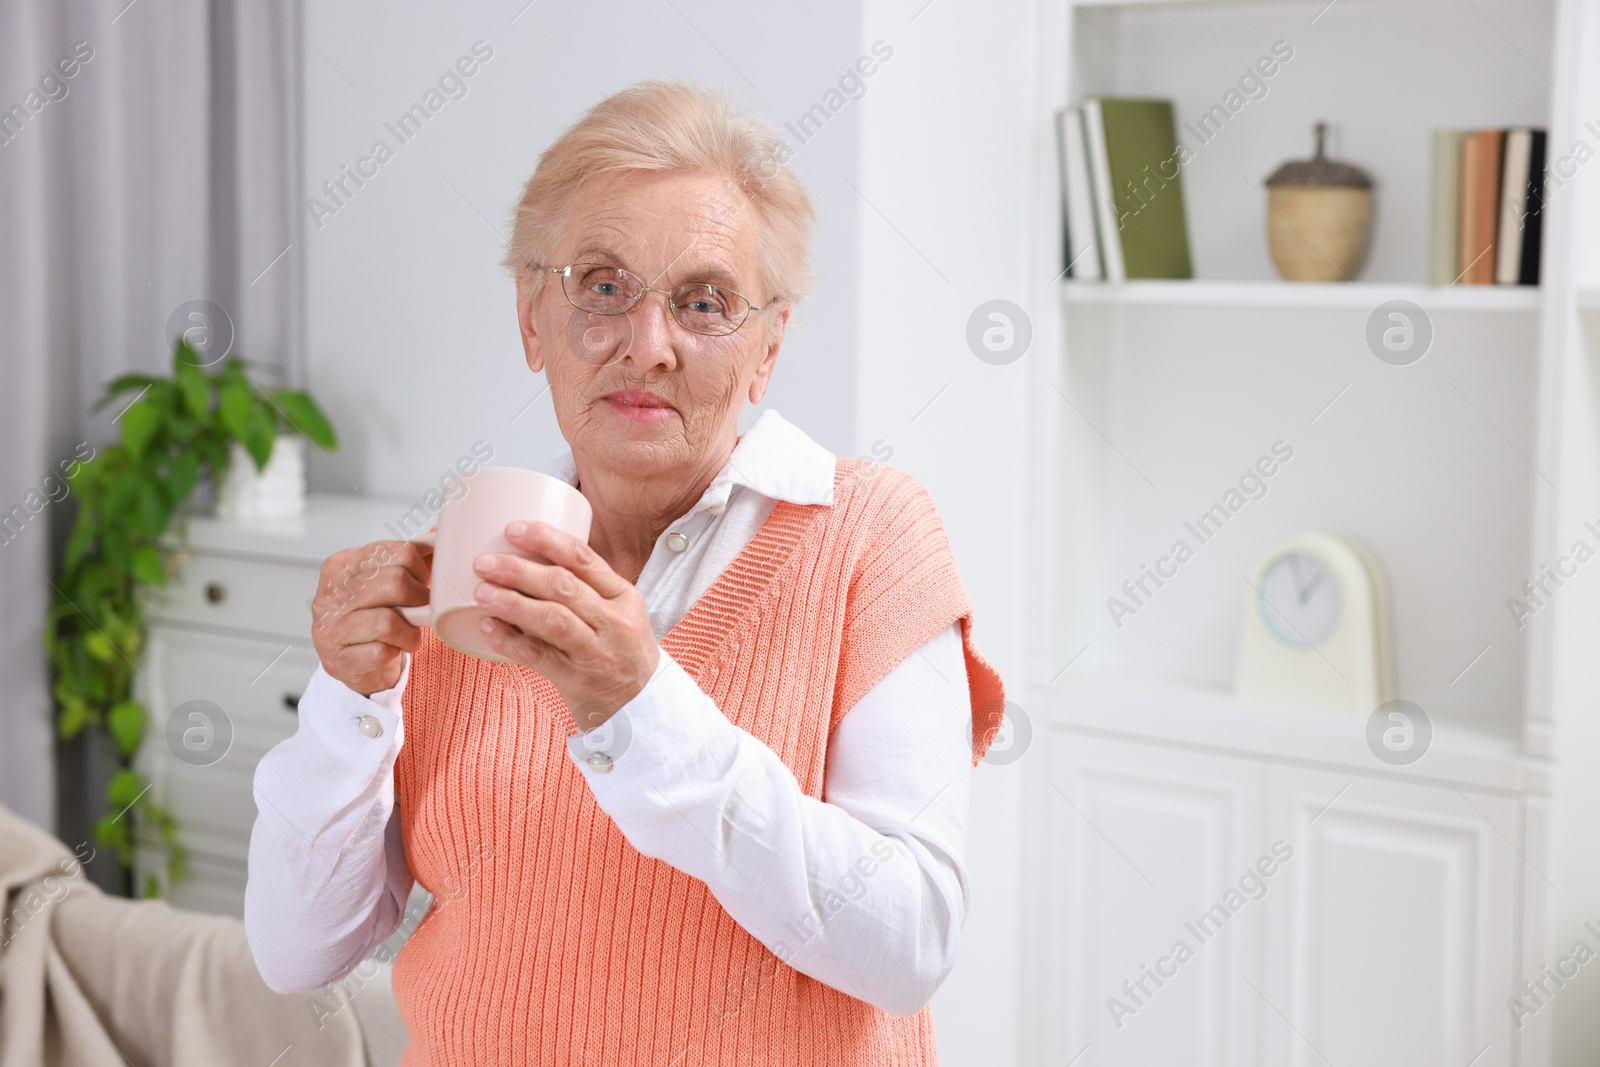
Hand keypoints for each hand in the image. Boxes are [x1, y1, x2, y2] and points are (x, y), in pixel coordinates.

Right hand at [310, 540, 430, 695]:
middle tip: (419, 611)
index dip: (421, 571)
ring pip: (389, 621)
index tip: (421, 584)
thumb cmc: (373, 614)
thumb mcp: (385, 579)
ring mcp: (330, 628)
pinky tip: (393, 649)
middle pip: (396, 583)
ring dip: (410, 631)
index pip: (399, 552)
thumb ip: (408, 556)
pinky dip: (397, 650)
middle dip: (418, 600)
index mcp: (342, 564)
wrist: (353, 662)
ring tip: (408, 633)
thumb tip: (438, 532)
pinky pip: (382, 651)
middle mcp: (330, 593)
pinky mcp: (339, 659)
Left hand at [469, 520, 658, 728]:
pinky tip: (489, 627)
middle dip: (520, 571)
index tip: (514, 529)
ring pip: (553, 620)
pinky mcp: (578, 680)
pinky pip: (539, 657)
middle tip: (485, 563)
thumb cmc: (622, 651)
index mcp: (623, 596)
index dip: (546, 540)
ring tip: (482, 592)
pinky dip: (510, 640)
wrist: (642, 703)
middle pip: (563, 587)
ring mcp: (597, 652)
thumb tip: (529, 557)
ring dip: (513, 603)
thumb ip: (587, 588)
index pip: (584, 558)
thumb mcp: (621, 612)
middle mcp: (613, 621)